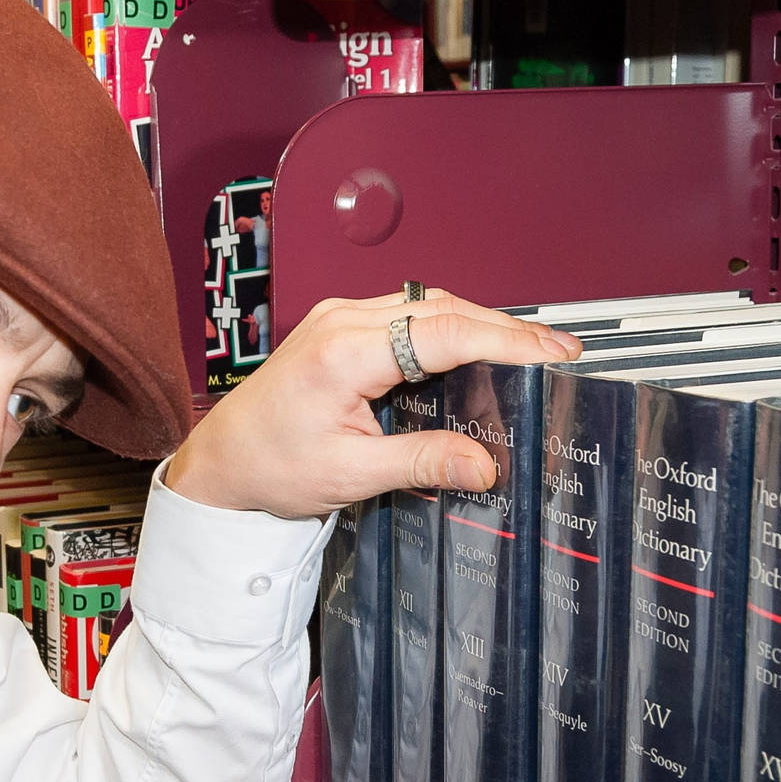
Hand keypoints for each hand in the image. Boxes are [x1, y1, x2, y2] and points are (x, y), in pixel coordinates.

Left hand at [164, 289, 583, 517]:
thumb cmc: (269, 468)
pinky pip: (407, 315)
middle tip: (559, 354)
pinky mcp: (340, 327)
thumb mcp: (349, 476)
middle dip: (505, 329)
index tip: (551, 354)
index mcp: (342, 352)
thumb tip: (484, 465)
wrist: (221, 464)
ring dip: (480, 324)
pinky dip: (449, 328)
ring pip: (427, 306)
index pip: (441, 332)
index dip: (504, 341)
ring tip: (530, 352)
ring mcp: (339, 318)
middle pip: (442, 309)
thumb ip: (421, 464)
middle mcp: (342, 321)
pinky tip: (477, 349)